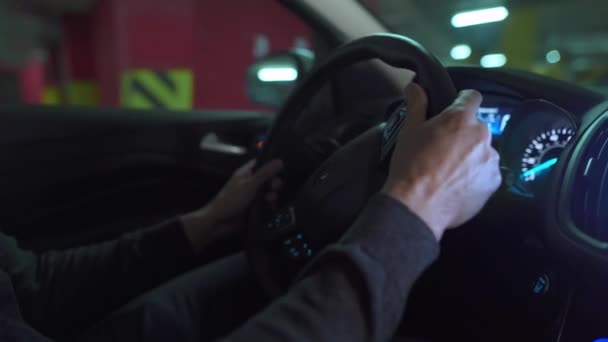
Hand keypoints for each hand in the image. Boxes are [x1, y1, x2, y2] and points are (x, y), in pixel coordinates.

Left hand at [181, 159, 283, 251]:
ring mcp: (254, 195)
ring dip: (272, 196)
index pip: (264, 164)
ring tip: (269, 200)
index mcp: (247, 172)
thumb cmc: (230, 200)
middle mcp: (251, 182)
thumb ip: (265, 173)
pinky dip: (270, 205)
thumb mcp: (250, 185)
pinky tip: (270, 207)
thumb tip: (279, 162)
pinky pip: (268, 203)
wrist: (220, 222)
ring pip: (270, 192)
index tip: (279, 171)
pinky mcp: (256, 206)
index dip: (273, 166)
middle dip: (274, 184)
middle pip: (270, 179)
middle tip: (272, 188)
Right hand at [382, 84, 501, 239]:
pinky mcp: (494, 182)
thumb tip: (415, 87)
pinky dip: (476, 177)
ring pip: (483, 151)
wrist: (418, 206)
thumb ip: (417, 104)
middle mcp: (481, 135)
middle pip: (477, 127)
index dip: (462, 102)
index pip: (472, 97)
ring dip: (472, 156)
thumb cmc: (411, 167)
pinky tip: (457, 184)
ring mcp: (490, 160)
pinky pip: (487, 173)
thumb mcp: (409, 131)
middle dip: (464, 134)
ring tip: (450, 171)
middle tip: (443, 149)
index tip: (454, 111)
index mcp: (460, 118)